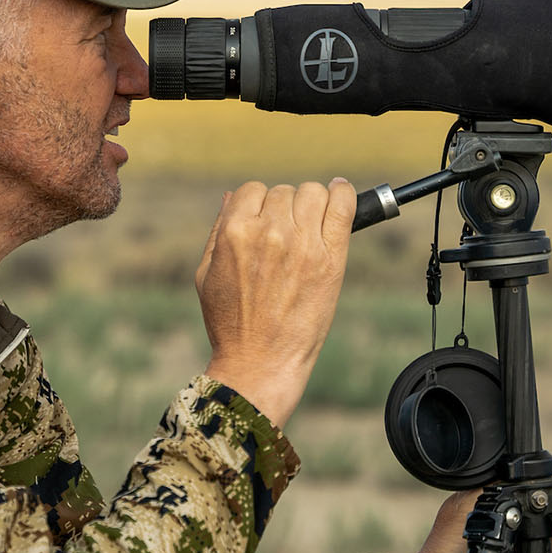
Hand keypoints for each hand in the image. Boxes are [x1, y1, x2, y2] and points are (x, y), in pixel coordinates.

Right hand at [195, 179, 353, 426]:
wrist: (260, 362)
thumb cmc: (230, 323)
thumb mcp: (207, 274)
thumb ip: (219, 231)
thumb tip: (233, 196)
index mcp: (235, 232)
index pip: (252, 190)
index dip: (259, 205)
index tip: (267, 222)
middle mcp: (269, 231)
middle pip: (284, 192)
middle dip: (285, 210)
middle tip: (288, 238)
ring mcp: (302, 243)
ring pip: (313, 193)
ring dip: (312, 205)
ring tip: (311, 228)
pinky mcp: (330, 258)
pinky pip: (343, 206)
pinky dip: (344, 194)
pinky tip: (341, 192)